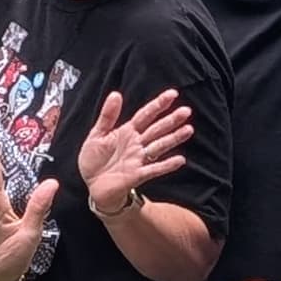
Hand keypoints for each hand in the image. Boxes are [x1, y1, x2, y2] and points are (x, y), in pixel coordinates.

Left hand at [75, 88, 195, 221]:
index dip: (159, 105)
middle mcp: (136, 144)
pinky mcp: (137, 175)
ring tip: (188, 130)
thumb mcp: (96, 134)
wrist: (92, 186)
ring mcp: (138, 159)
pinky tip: (180, 160)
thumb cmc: (94, 161)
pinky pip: (154, 169)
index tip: (173, 94)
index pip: (146, 115)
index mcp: (127, 132)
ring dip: (173, 139)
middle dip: (171, 120)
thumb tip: (116, 94)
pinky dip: (166, 165)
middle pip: (157, 129)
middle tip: (186, 111)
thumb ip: (107, 116)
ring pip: (159, 146)